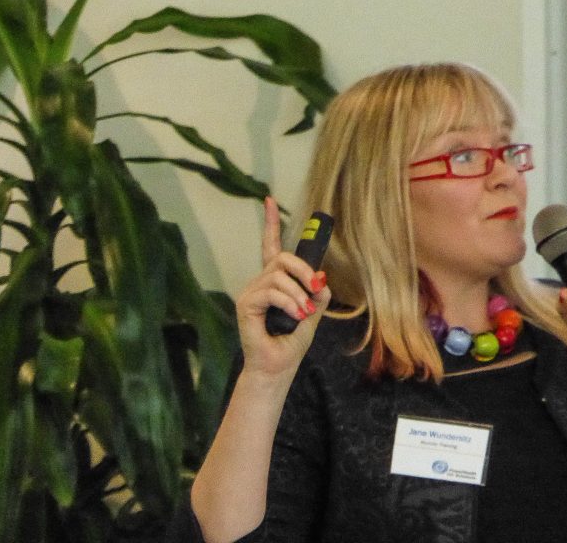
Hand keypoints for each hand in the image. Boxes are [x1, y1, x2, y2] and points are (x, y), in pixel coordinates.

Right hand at [235, 197, 330, 377]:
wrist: (278, 366)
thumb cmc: (291, 341)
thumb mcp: (312, 312)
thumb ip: (317, 292)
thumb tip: (321, 276)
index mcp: (275, 282)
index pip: (271, 246)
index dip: (271, 223)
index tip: (269, 200)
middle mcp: (260, 283)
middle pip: (281, 258)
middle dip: (303, 269)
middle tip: (315, 286)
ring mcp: (251, 293)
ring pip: (278, 276)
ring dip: (298, 292)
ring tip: (303, 312)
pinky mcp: (246, 304)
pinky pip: (271, 291)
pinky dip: (289, 301)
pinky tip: (295, 314)